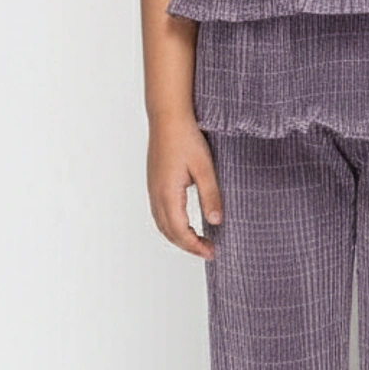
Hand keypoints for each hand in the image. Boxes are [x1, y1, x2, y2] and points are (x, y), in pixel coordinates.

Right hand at [147, 113, 222, 259]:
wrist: (167, 116)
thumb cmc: (186, 138)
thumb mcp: (205, 167)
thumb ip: (211, 195)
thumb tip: (216, 222)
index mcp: (168, 193)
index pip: (180, 231)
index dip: (195, 246)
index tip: (211, 252)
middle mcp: (156, 194)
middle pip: (169, 232)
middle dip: (188, 245)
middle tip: (208, 251)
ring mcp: (152, 188)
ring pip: (162, 224)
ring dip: (178, 237)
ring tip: (198, 241)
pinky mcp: (154, 182)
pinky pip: (159, 212)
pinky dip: (171, 225)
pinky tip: (184, 222)